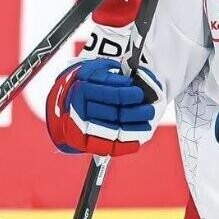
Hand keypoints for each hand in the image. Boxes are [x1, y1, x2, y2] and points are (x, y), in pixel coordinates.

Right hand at [45, 58, 163, 155]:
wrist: (69, 103)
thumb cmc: (91, 84)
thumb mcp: (99, 71)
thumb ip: (115, 74)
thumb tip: (134, 80)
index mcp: (83, 88)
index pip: (109, 93)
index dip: (126, 94)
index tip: (139, 94)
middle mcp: (78, 108)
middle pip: (112, 113)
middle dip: (134, 113)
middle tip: (150, 110)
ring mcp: (79, 126)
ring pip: (110, 131)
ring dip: (132, 130)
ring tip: (147, 125)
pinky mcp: (81, 142)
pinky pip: (104, 147)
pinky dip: (122, 147)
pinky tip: (136, 143)